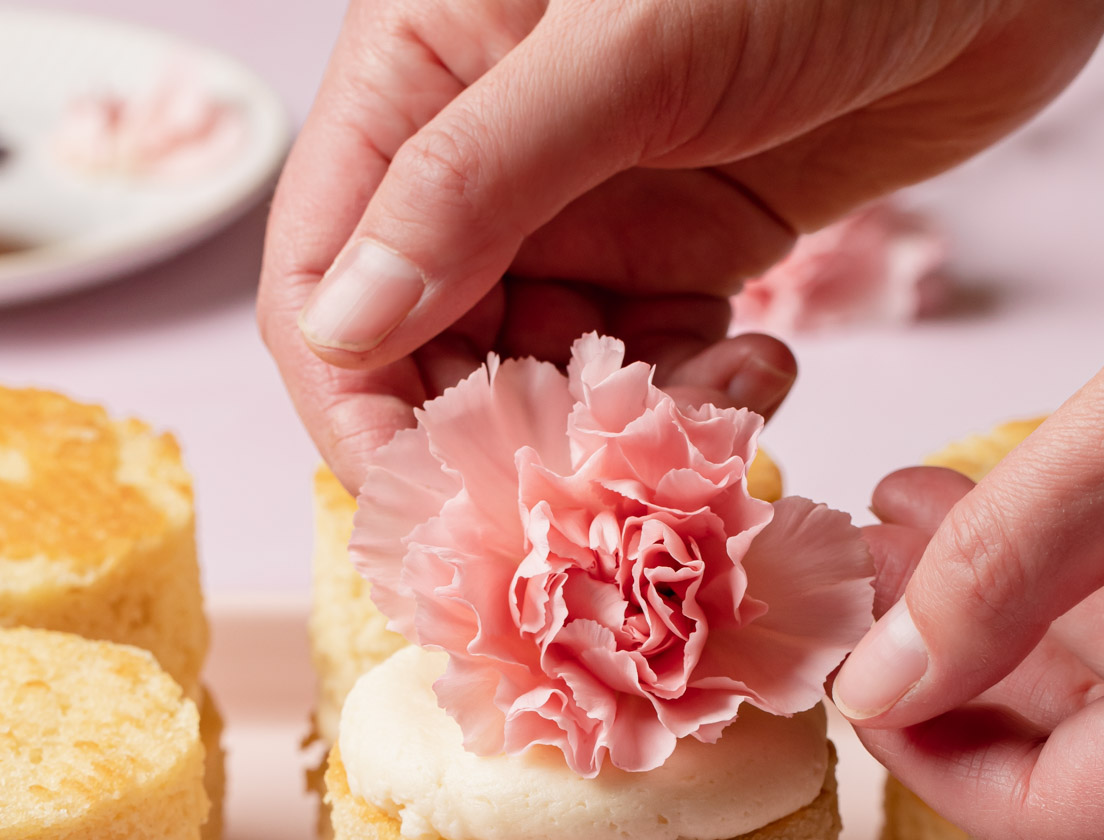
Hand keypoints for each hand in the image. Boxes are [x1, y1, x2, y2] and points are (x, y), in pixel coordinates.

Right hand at [258, 0, 1103, 491]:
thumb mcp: (631, 45)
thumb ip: (476, 178)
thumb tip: (345, 325)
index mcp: (423, 71)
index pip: (325, 273)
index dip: (359, 409)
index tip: (427, 508)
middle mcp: (491, 157)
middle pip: (431, 356)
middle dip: (497, 447)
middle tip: (583, 503)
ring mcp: (591, 213)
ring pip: (546, 387)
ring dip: (610, 443)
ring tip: (699, 435)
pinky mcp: (688, 256)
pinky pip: (649, 378)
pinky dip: (694, 412)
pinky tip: (757, 380)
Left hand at [834, 266, 1103, 839]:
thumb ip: (1020, 557)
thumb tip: (882, 680)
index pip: (1063, 823)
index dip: (935, 767)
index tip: (858, 687)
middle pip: (1084, 747)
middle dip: (955, 658)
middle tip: (869, 577)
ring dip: (1008, 600)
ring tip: (910, 517)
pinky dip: (1094, 563)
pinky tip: (1014, 495)